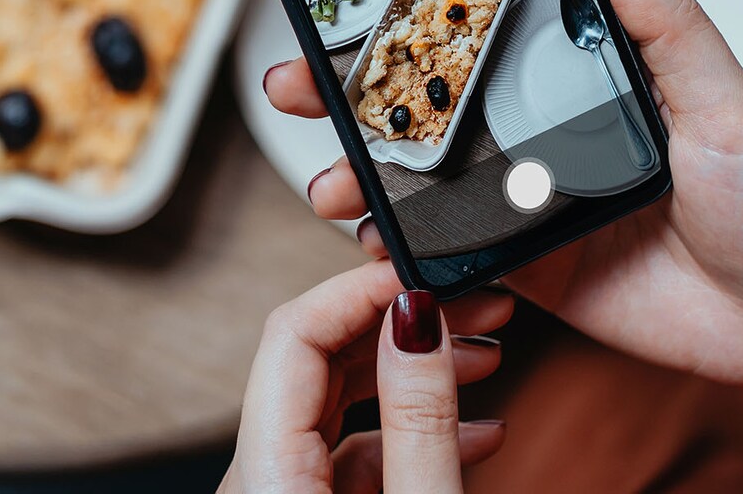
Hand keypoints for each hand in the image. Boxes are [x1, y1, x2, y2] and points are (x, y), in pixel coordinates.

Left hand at [221, 260, 516, 493]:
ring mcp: (285, 492)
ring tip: (481, 353)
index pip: (293, 334)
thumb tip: (419, 321)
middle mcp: (261, 479)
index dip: (361, 289)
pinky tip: (474, 427)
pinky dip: (409, 427)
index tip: (422, 272)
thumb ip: (418, 422)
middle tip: (470, 304)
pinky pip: (352, 447)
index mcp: (267, 476)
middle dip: (399, 322)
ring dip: (411, 370)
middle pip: (317, 359)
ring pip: (339, 400)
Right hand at [267, 0, 742, 391]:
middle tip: (294, 83)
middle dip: (347, 91)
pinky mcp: (527, 269)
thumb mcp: (730, 99)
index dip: (411, 13)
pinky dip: (400, 247)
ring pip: (422, 178)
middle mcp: (543, 131)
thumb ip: (665, 22)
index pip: (483, 30)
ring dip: (361, 172)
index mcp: (583, 75)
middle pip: (428, 100)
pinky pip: (448, 254)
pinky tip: (371, 239)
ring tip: (328, 177)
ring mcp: (528, 201)